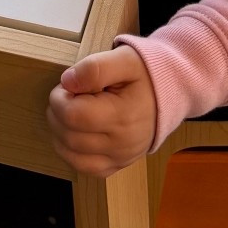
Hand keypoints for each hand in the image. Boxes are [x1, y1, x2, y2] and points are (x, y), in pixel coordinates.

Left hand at [47, 39, 157, 177]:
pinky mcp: (118, 165)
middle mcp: (122, 144)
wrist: (170, 93)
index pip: (73, 116)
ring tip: (72, 113)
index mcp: (123, 116)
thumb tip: (67, 82)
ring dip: (60, 133)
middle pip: (69, 137)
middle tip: (68, 96)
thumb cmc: (145, 75)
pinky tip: (77, 132)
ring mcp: (120, 158)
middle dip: (57, 114)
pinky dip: (72, 152)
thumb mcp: (124, 59)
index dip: (59, 99)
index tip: (67, 86)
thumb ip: (95, 68)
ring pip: (72, 156)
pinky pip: (85, 168)